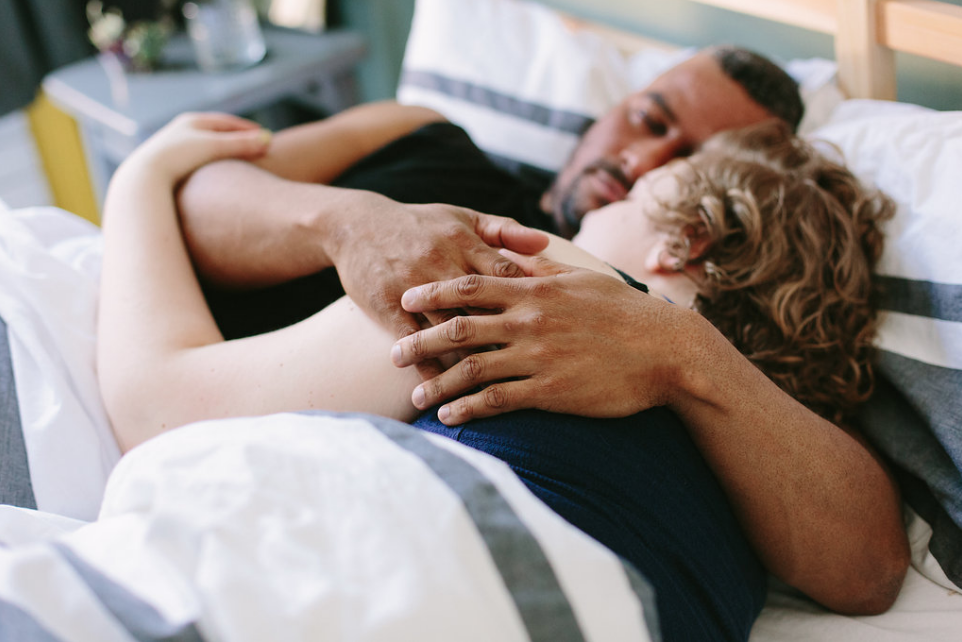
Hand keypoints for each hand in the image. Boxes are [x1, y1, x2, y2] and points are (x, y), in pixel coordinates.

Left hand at [125, 112, 270, 184]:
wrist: (145, 176)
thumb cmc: (180, 158)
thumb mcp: (215, 148)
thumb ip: (242, 145)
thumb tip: (269, 141)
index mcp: (191, 120)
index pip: (225, 122)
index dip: (247, 129)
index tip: (265, 136)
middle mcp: (180, 130)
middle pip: (214, 133)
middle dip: (236, 139)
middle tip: (254, 147)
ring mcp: (173, 147)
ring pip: (204, 148)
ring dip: (222, 153)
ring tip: (237, 162)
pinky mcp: (167, 164)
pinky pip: (195, 162)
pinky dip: (210, 165)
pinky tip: (214, 176)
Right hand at [327, 197, 548, 376]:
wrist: (357, 225)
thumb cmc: (422, 224)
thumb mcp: (463, 218)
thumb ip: (505, 230)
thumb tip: (545, 244)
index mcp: (466, 243)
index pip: (507, 275)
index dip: (530, 302)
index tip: (551, 329)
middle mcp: (442, 263)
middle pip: (483, 307)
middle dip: (509, 338)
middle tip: (535, 368)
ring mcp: (415, 287)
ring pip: (449, 329)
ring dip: (471, 361)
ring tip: (496, 390)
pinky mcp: (388, 306)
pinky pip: (413, 341)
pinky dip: (429, 366)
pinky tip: (445, 390)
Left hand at [390, 251, 703, 423]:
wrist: (666, 351)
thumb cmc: (626, 312)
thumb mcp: (583, 280)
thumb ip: (543, 272)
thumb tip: (515, 261)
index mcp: (535, 291)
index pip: (470, 286)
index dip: (433, 292)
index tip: (406, 297)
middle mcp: (529, 321)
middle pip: (459, 328)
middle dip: (421, 340)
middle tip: (393, 354)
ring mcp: (538, 356)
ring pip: (471, 368)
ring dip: (437, 382)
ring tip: (415, 395)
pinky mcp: (550, 390)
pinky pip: (498, 400)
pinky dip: (468, 409)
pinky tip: (449, 417)